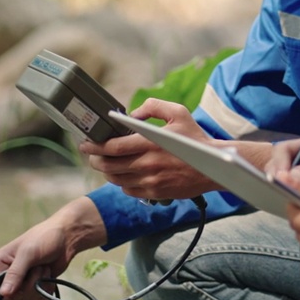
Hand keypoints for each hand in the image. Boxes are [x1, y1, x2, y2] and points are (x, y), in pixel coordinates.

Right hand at [0, 197, 106, 299]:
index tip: (20, 288)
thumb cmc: (45, 238)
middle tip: (38, 269)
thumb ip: (15, 273)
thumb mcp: (28, 253)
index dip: (5, 295)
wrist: (68, 237)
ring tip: (45, 269)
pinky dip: (46, 292)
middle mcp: (8, 276)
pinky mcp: (36, 287)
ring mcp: (23, 283)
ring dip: (39, 287)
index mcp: (0, 264)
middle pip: (11, 299)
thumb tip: (3, 294)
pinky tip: (50, 279)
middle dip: (28, 288)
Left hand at [80, 98, 221, 199]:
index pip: (112, 147)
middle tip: (92, 155)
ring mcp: (151, 181)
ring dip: (107, 172)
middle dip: (95, 160)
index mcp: (150, 143)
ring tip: (106, 164)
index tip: (85, 144)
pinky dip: (122, 183)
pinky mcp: (156, 193)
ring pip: (116, 179)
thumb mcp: (178, 112)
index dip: (94, 146)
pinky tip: (125, 175)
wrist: (214, 166)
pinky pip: (129, 190)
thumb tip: (132, 113)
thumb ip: (153, 106)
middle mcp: (148, 163)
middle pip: (109, 166)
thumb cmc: (195, 138)